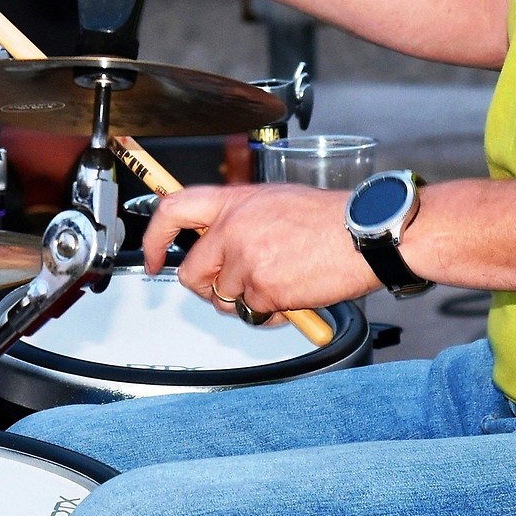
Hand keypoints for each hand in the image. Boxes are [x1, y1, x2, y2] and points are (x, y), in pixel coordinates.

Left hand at [142, 184, 378, 316]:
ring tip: (279, 281)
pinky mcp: (263, 289)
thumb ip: (239, 219)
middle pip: (192, 273)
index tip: (154, 257)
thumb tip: (216, 242)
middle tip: (235, 286)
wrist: (361, 234)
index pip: (173, 210)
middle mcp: (233, 229)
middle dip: (209, 288)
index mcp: (233, 202)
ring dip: (246, 300)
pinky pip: (252, 314)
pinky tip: (292, 293)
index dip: (154, 238)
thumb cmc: (327, 218)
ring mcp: (246, 261)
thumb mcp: (274, 201)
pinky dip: (270, 313)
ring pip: (224, 299)